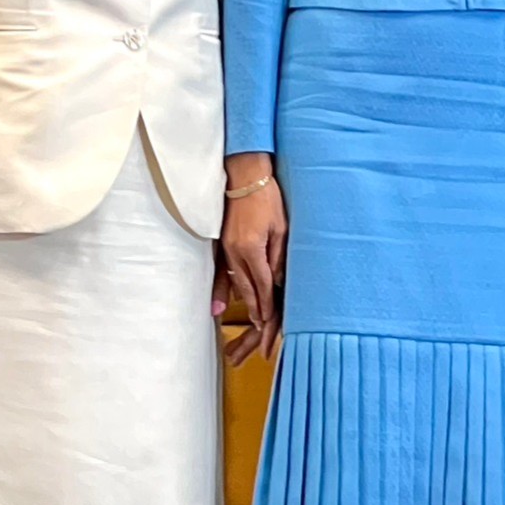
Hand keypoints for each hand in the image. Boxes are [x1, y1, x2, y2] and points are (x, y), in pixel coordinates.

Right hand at [221, 153, 283, 367]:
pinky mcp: (223, 243)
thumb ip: (278, 256)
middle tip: (262, 328)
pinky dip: (226, 287)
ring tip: (251, 317)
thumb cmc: (267, 198)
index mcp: (252, 248)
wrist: (245, 176)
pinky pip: (224, 271)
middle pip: (247, 287)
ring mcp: (226, 247)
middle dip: (255, 309)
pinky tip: (226, 299)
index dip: (267, 304)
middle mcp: (236, 251)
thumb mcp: (281, 227)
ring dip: (244, 300)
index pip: (262, 283)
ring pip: (235, 281)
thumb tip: (279, 280)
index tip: (271, 320)